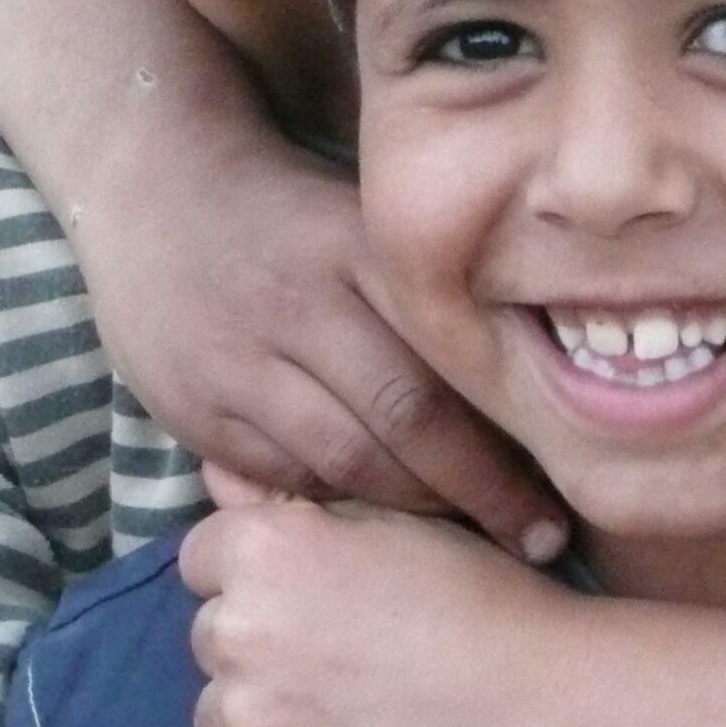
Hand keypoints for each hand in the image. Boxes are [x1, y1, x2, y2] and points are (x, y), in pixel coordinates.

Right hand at [83, 133, 564, 559]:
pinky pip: (284, 482)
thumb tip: (541, 371)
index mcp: (357, 246)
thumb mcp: (365, 218)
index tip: (574, 469)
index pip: (450, 344)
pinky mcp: (194, 413)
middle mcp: (297, 304)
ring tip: (476, 537)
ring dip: (419, 510)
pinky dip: (341, 508)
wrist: (152, 190)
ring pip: (346, 461)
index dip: (514, 419)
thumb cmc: (292, 209)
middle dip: (483, 489)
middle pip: (407, 415)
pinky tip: (386, 524)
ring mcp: (238, 364)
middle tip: (544, 535)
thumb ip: (431, 286)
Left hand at [183, 499, 579, 726]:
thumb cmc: (478, 599)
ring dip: (268, 713)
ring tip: (352, 708)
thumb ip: (298, 499)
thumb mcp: (398, 520)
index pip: (204, 557)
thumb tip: (218, 478)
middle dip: (261, 644)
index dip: (260, 571)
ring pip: (223, 716)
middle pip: (213, 638)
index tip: (312, 591)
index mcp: (266, 550)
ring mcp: (246, 722)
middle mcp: (236, 632)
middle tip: (345, 653)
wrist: (540, 707)